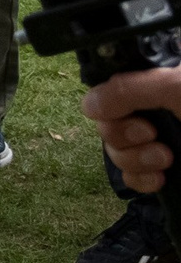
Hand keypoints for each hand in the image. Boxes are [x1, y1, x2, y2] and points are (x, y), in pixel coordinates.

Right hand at [81, 67, 180, 191]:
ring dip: (135, 159)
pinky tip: (161, 178)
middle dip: (124, 135)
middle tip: (151, 134)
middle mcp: (149, 110)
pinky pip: (128, 176)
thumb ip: (128, 89)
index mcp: (153, 83)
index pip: (108, 88)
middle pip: (105, 123)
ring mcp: (154, 141)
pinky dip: (140, 179)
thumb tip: (90, 104)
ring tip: (165, 159)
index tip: (125, 111)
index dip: (107, 102)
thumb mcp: (174, 87)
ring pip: (115, 151)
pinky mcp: (158, 168)